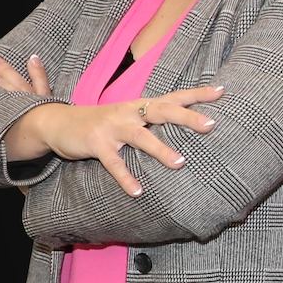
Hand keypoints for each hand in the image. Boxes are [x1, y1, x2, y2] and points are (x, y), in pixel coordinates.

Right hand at [0, 54, 223, 197]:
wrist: (60, 122)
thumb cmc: (105, 122)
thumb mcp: (129, 116)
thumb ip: (153, 120)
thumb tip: (186, 127)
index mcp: (140, 105)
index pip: (174, 97)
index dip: (197, 94)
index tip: (222, 91)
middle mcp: (129, 112)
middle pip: (163, 110)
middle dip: (187, 117)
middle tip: (211, 124)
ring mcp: (112, 127)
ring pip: (140, 137)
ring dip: (161, 149)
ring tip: (180, 163)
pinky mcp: (96, 143)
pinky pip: (114, 163)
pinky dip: (126, 177)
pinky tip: (138, 191)